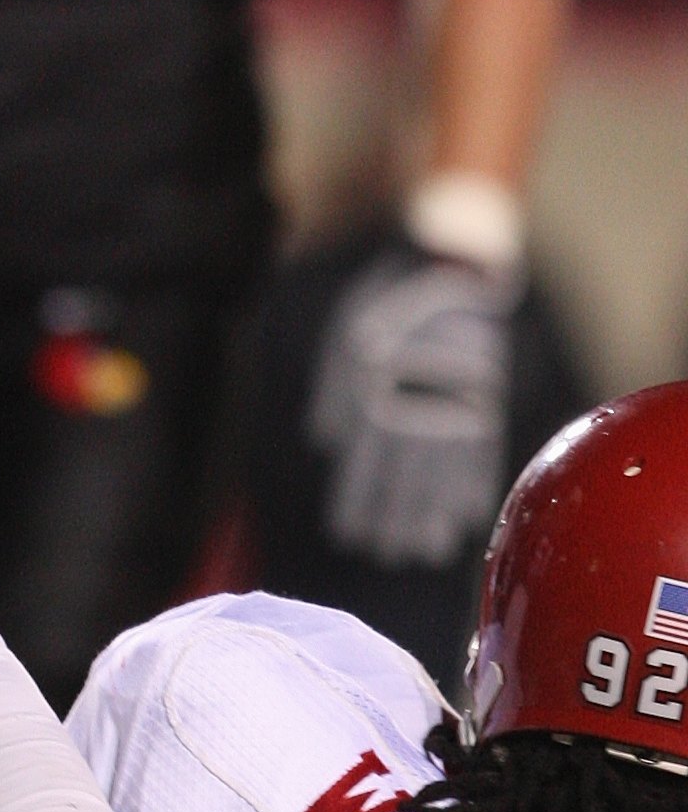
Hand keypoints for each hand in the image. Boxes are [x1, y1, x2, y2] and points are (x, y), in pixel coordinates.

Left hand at [306, 244, 517, 568]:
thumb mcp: (347, 334)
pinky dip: (472, 481)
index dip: (359, 497)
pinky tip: (466, 513)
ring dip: (433, 510)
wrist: (446, 257)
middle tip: (389, 554)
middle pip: (406, 470)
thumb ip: (335, 389)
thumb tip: (324, 440)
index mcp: (381, 384)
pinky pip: (480, 445)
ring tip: (426, 548)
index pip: (366, 454)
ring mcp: (456, 397)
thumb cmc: (386, 300)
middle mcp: (420, 397)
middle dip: (396, 515)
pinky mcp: (486, 392)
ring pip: (443, 465)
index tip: (352, 534)